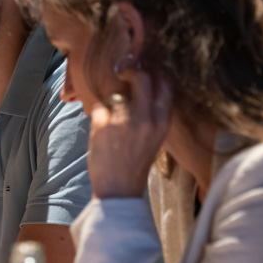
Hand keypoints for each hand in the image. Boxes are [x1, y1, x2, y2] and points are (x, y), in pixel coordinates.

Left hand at [88, 68, 171, 198]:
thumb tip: (144, 87)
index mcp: (163, 122)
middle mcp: (147, 118)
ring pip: (116, 93)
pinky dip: (98, 116)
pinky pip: (99, 107)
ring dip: (111, 103)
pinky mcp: (104, 124)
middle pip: (142, 78)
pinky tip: (102, 132)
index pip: (165, 85)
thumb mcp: (155, 138)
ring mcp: (125, 120)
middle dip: (132, 75)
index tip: (146, 72)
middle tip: (124, 78)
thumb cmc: (136, 164)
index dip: (155, 75)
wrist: (119, 190)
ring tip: (112, 123)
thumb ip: (152, 114)